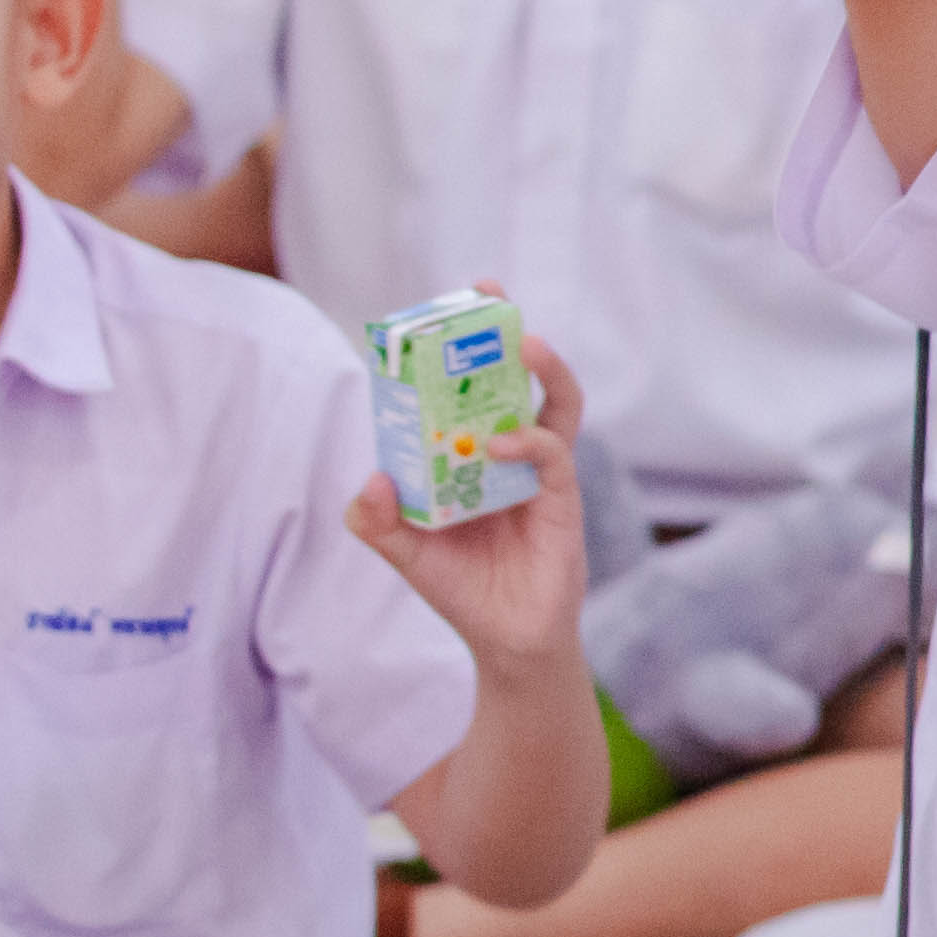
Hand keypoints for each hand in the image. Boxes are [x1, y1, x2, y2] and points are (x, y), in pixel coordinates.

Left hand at [344, 318, 593, 676]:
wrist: (507, 639)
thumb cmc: (462, 589)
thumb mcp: (404, 552)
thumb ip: (377, 520)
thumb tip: (374, 479)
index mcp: (472, 455)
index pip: (468, 390)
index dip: (457, 350)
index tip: (443, 310)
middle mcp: (511, 453)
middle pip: (517, 379)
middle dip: (505, 335)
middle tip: (490, 296)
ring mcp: (541, 472)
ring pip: (555, 405)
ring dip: (544, 370)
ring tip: (525, 344)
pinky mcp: (562, 499)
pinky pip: (554, 456)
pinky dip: (529, 442)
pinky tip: (502, 443)